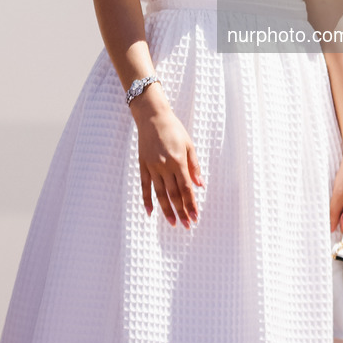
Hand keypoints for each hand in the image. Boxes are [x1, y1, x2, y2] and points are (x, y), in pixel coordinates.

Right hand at [135, 103, 203, 228]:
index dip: (191, 204)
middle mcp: (165, 166)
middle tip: (187, 225)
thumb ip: (194, 166)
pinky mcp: (143, 165)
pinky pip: (145, 186)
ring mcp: (152, 167)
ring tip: (173, 223)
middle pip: (174, 194)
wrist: (152, 117)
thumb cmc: (174, 129)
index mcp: (178, 161)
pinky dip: (146, 200)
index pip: (186, 188)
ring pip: (160, 194)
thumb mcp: (189, 144)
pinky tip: (150, 212)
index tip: (195, 217)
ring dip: (167, 210)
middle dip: (181, 211)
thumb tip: (200, 185)